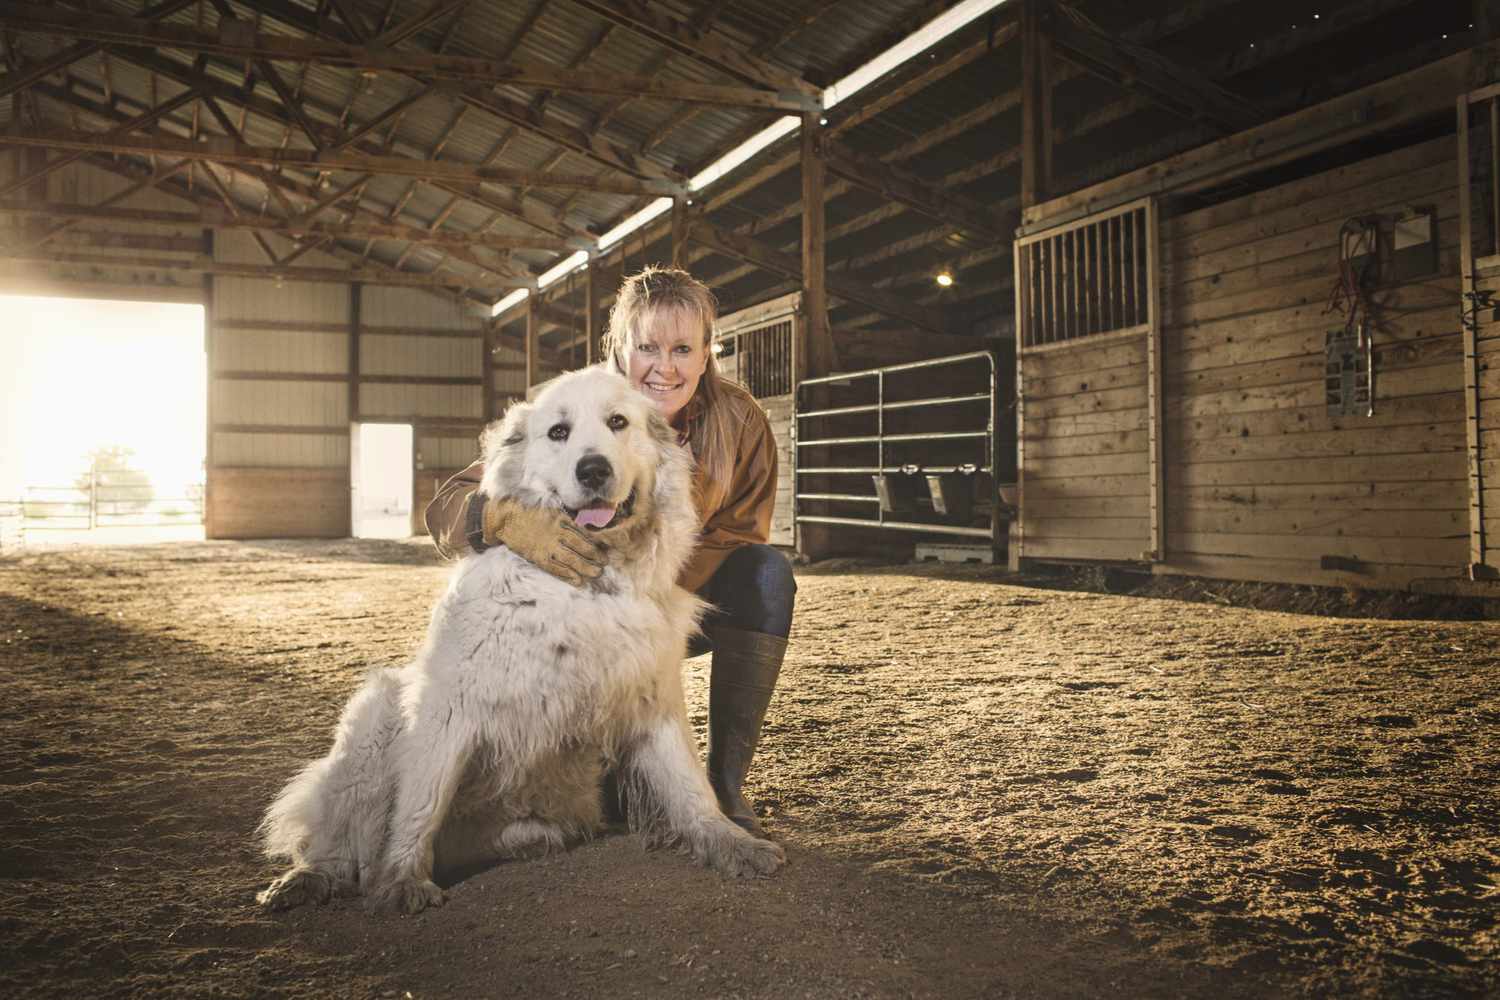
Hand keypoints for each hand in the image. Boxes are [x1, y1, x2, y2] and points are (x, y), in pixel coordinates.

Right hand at [481, 496, 608, 586]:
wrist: (505, 518)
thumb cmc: (529, 512)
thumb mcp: (551, 509)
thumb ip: (566, 518)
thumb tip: (584, 525)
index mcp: (561, 520)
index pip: (584, 533)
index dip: (596, 543)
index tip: (606, 548)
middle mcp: (557, 533)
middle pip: (581, 547)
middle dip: (595, 556)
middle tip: (605, 563)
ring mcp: (547, 546)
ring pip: (571, 559)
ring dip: (586, 568)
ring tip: (597, 574)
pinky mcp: (538, 557)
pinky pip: (556, 568)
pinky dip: (568, 575)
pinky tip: (578, 581)